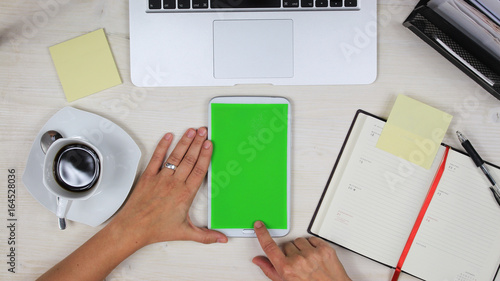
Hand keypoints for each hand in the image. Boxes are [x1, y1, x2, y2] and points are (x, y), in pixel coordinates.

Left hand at [111, 127, 227, 245]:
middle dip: (198, 143)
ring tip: (191, 130)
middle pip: (190, 159)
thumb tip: (222, 239)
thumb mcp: (185, 233)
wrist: (133, 228)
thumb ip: (206, 236)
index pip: (199, 170)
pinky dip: (162, 146)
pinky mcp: (148, 176)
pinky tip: (168, 136)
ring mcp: (161, 178)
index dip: (206, 155)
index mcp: (185, 194)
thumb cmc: (157, 229)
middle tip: (204, 131)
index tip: (210, 144)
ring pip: (176, 156)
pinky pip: (157, 158)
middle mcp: (174, 183)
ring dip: (184, 141)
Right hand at [252, 221, 350, 280]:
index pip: (270, 247)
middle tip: (297, 264)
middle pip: (286, 245)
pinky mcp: (325, 249)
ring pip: (299, 241)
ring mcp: (313, 254)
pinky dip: (313, 246)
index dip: (262, 234)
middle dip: (290, 252)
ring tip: (307, 261)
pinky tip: (315, 256)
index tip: (259, 226)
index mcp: (287, 269)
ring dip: (302, 248)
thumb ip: (270, 270)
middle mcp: (299, 260)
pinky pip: (313, 239)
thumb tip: (258, 260)